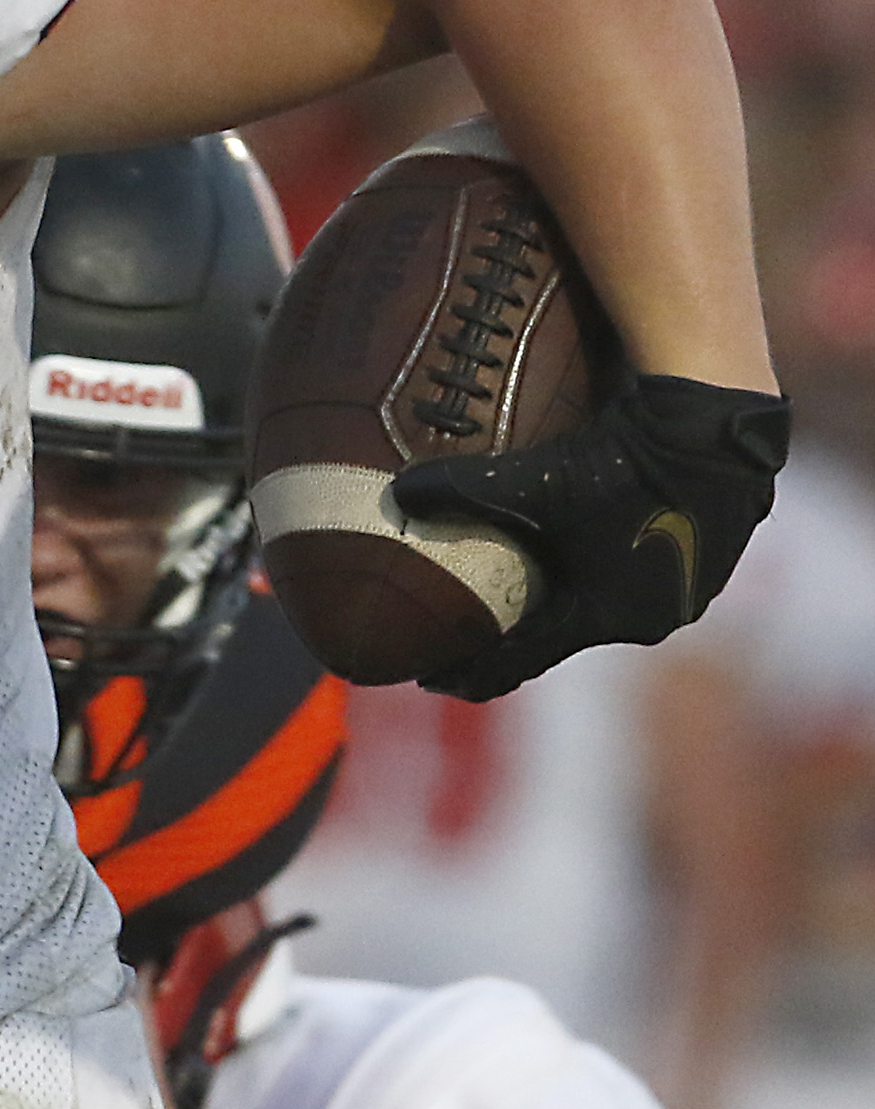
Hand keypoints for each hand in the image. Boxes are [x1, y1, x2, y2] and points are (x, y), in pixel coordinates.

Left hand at [394, 373, 787, 700]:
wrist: (714, 427)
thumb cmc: (624, 462)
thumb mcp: (536, 480)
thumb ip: (461, 490)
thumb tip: (395, 494)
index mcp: (609, 615)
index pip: (524, 660)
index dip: (472, 670)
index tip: (428, 680)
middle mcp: (651, 614)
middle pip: (564, 634)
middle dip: (514, 637)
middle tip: (461, 640)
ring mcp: (685, 586)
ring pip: (604, 603)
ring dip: (562, 601)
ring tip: (518, 598)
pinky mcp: (704, 553)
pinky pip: (635, 571)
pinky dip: (598, 569)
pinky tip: (579, 553)